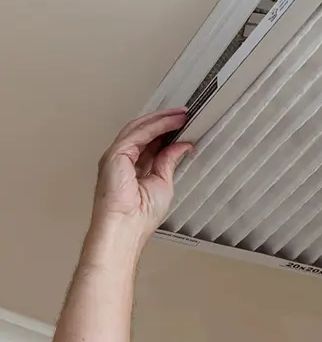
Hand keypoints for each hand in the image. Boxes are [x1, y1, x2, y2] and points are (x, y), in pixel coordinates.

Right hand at [91, 109, 192, 245]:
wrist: (126, 227)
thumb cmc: (141, 216)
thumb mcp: (163, 182)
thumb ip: (169, 161)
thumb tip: (182, 145)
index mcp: (132, 168)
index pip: (150, 143)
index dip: (166, 131)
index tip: (183, 124)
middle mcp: (122, 159)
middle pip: (143, 131)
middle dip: (164, 121)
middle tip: (184, 114)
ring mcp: (117, 156)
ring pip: (140, 128)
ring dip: (162, 119)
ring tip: (181, 114)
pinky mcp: (115, 154)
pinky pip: (138, 134)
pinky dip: (156, 126)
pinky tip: (171, 122)